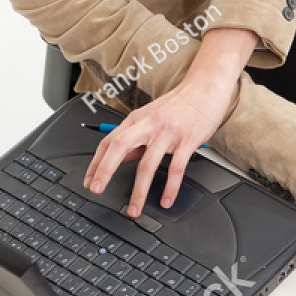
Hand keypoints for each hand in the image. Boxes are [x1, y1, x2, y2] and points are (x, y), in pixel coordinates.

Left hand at [82, 69, 234, 216]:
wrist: (206, 87)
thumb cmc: (180, 103)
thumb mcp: (151, 117)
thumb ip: (137, 138)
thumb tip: (123, 158)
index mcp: (137, 119)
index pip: (109, 141)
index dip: (96, 162)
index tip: (90, 181)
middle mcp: (150, 124)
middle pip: (120, 147)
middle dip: (105, 170)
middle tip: (96, 190)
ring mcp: (168, 133)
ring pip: (148, 163)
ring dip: (139, 190)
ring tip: (135, 208)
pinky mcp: (188, 141)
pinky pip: (176, 168)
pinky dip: (170, 187)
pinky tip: (166, 200)